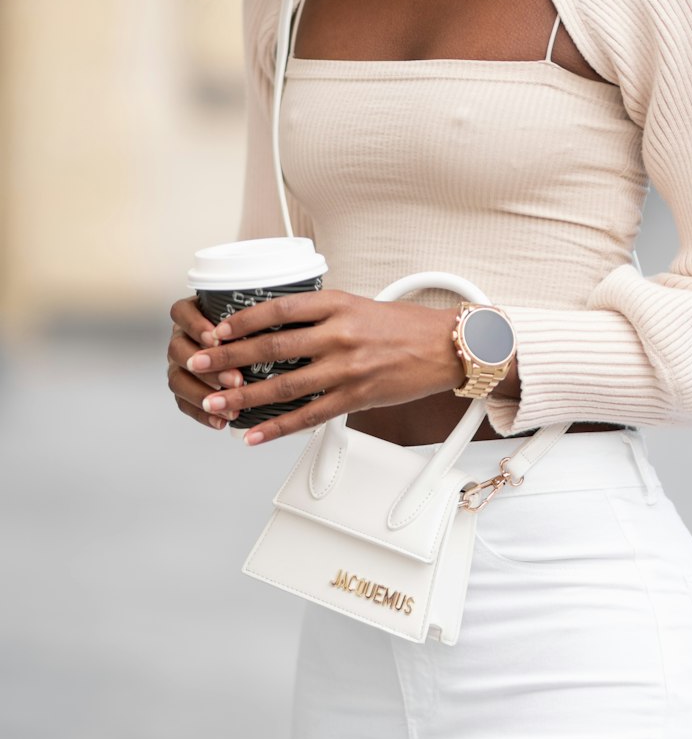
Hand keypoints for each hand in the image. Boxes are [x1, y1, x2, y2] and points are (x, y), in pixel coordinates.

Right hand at [167, 296, 246, 430]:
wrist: (258, 351)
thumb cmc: (258, 326)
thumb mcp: (255, 314)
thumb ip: (256, 314)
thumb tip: (276, 316)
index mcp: (193, 314)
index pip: (181, 313)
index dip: (195, 326)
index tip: (216, 339)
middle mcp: (182, 337)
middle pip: (177, 350)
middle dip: (208, 367)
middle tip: (236, 379)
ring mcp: (180, 364)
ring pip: (177, 379)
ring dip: (203, 394)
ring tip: (231, 406)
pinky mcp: (184, 388)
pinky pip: (184, 404)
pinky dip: (202, 414)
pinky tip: (222, 421)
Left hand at [181, 288, 466, 443]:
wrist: (447, 347)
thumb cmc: (404, 325)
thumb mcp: (360, 304)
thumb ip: (322, 314)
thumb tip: (279, 325)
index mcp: (338, 304)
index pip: (278, 309)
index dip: (243, 320)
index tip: (217, 328)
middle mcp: (339, 334)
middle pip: (272, 347)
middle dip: (227, 357)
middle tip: (196, 363)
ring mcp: (347, 368)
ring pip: (284, 384)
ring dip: (243, 396)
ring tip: (214, 402)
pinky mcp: (356, 397)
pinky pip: (309, 416)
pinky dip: (277, 427)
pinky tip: (253, 435)